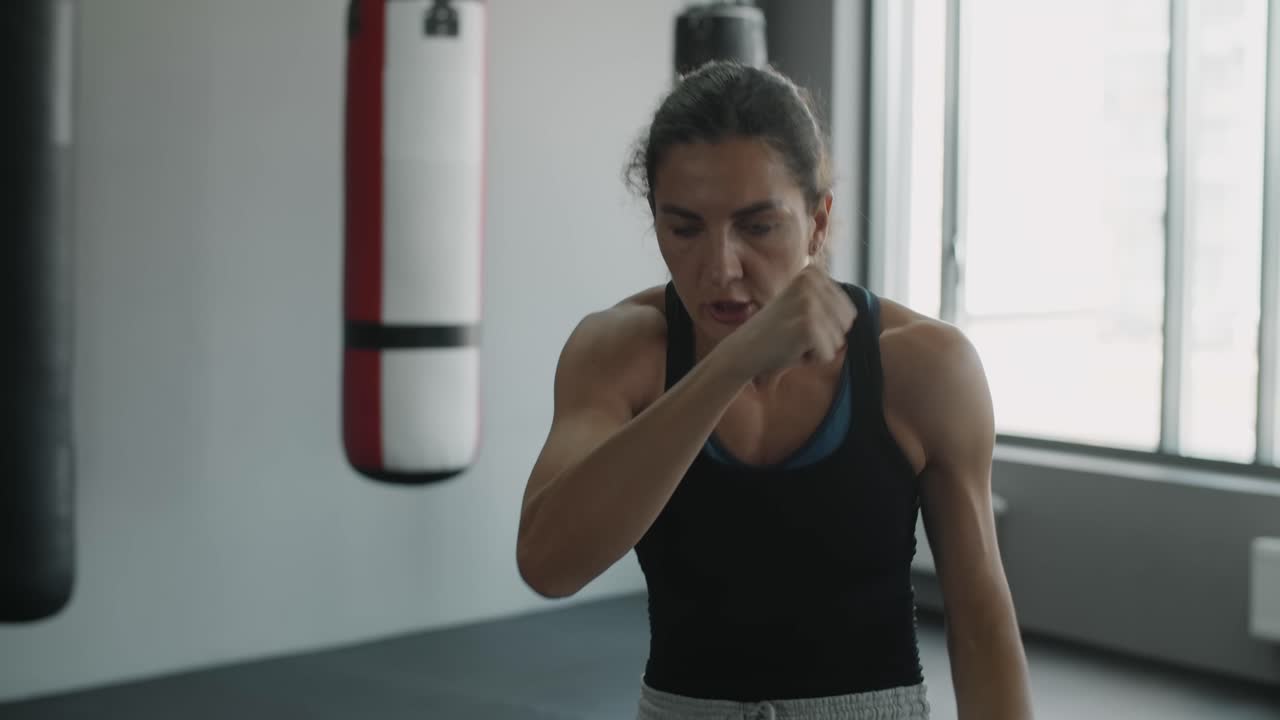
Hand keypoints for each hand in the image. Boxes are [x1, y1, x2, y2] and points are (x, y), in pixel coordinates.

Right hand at [715, 266, 856, 382]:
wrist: (744, 349)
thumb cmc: (777, 334)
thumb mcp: (804, 305)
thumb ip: (830, 302)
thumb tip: (876, 310)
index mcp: (813, 273)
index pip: (849, 312)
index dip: (827, 327)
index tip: (799, 323)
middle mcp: (812, 282)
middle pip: (847, 325)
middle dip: (826, 338)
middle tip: (796, 335)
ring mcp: (809, 302)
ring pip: (839, 342)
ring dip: (819, 349)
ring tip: (793, 341)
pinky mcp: (807, 325)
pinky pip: (828, 355)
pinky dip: (811, 359)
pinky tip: (790, 350)